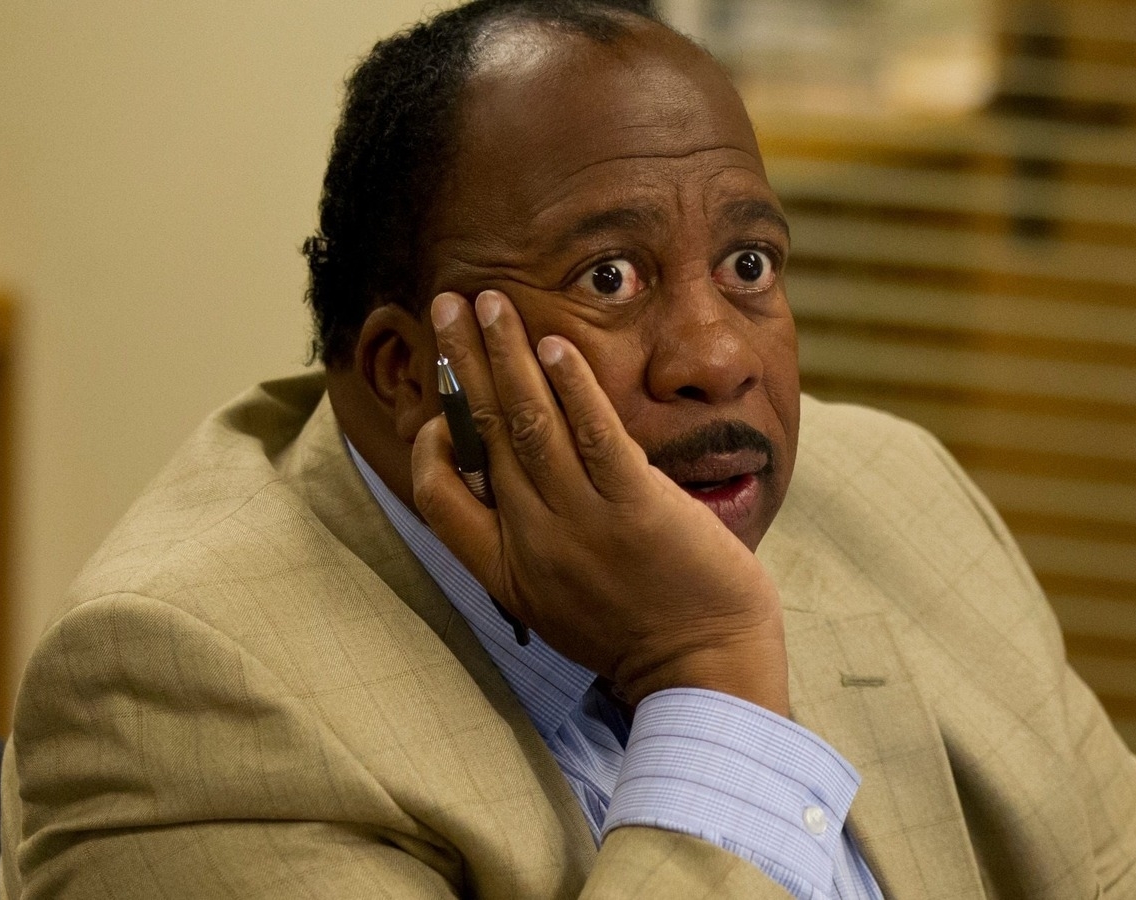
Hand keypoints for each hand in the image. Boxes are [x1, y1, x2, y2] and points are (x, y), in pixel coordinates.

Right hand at [411, 290, 789, 714]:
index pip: (439, 497)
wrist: (705, 672)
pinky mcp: (637, 507)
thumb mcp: (561, 603)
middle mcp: (535, 542)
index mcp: (509, 571)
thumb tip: (519, 487)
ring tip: (489, 300)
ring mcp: (584, 524)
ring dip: (505, 354)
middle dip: (461, 361)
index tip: (436, 409)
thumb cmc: (642, 634)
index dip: (430, 446)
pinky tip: (555, 346)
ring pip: (527, 423)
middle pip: (482, 435)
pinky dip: (571, 387)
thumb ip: (534, 545)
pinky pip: (593, 435)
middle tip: (446, 304)